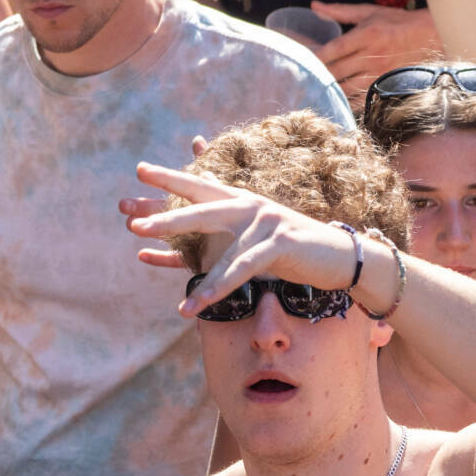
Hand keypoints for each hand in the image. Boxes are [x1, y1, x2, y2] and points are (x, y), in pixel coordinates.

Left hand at [124, 161, 378, 312]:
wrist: (342, 257)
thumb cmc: (296, 249)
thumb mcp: (259, 233)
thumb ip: (230, 222)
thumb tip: (204, 211)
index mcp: (245, 201)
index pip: (202, 185)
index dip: (171, 178)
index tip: (140, 170)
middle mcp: (253, 206)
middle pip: (202, 208)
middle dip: (166, 216)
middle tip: (133, 221)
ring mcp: (267, 222)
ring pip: (221, 246)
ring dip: (193, 268)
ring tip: (169, 284)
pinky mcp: (281, 243)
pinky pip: (242, 269)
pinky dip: (219, 289)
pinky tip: (197, 305)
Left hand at [309, 1, 436, 99]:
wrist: (431, 36)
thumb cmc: (397, 22)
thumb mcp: (369, 12)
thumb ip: (339, 11)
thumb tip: (313, 6)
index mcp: (367, 35)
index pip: (335, 49)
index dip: (316, 57)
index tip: (301, 61)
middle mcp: (373, 56)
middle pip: (337, 72)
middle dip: (317, 76)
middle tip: (302, 78)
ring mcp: (380, 74)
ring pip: (347, 89)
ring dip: (329, 91)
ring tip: (314, 90)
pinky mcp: (387, 86)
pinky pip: (362, 100)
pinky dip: (347, 102)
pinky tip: (336, 100)